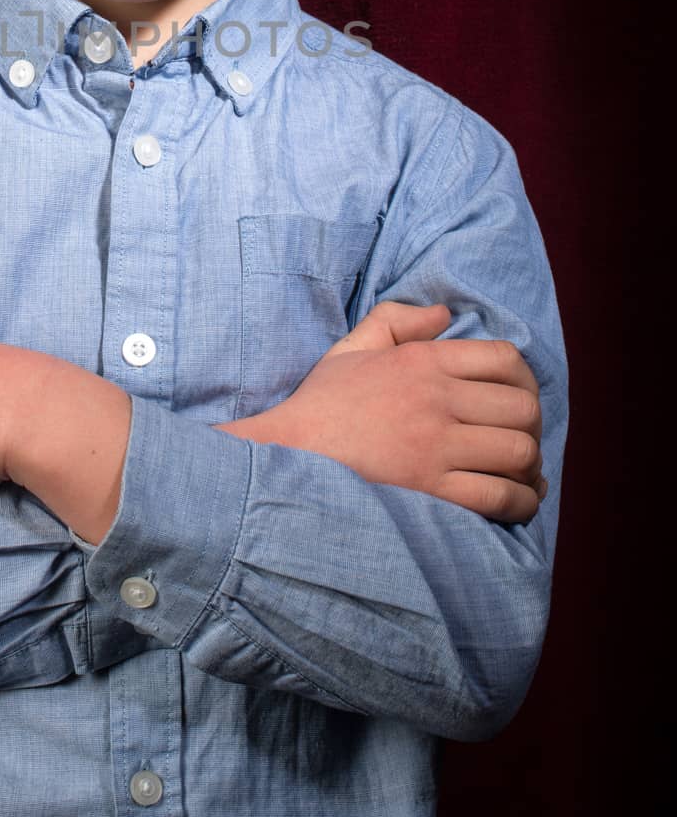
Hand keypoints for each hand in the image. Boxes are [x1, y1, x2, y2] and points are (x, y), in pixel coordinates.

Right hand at [218, 302, 544, 523]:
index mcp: (421, 361)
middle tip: (521, 439)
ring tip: (522, 474)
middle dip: (532, 425)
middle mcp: (435, 398)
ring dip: (529, 467)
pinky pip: (499, 495)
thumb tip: (443, 314)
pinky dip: (519, 502)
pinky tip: (515, 502)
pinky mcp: (431, 489)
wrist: (285, 456)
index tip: (517, 399)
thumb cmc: (320, 405)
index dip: (525, 380)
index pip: (505, 358)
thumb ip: (395, 320)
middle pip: (523, 407)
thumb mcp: (350, 349)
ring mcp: (435, 445)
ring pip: (518, 451)